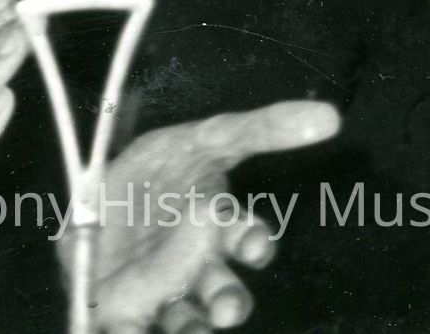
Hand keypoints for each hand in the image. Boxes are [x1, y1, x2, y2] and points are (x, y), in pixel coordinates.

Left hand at [80, 101, 339, 333]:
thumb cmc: (162, 170)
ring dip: (193, 331)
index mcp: (218, 225)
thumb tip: (330, 117)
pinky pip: (132, 331)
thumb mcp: (207, 138)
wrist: (100, 198)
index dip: (252, 242)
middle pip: (221, 291)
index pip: (246, 237)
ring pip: (185, 321)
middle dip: (229, 301)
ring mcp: (160, 290)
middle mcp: (195, 265)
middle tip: (229, 308)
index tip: (254, 247)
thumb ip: (264, 129)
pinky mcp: (123, 308)